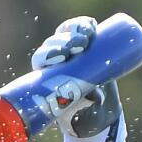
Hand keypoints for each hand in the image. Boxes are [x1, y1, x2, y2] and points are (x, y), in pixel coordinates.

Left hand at [30, 17, 124, 141]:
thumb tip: (94, 98)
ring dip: (75, 29)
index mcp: (47, 77)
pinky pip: (82, 30)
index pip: (41, 60)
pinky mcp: (86, 46)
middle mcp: (56, 61)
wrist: (100, 110)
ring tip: (88, 33)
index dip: (48, 54)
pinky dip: (85, 25)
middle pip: (54, 43)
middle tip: (79, 45)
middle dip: (65, 41)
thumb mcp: (84, 116)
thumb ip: (87, 109)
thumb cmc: (84, 117)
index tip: (62, 57)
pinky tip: (91, 24)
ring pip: (67, 33)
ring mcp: (71, 51)